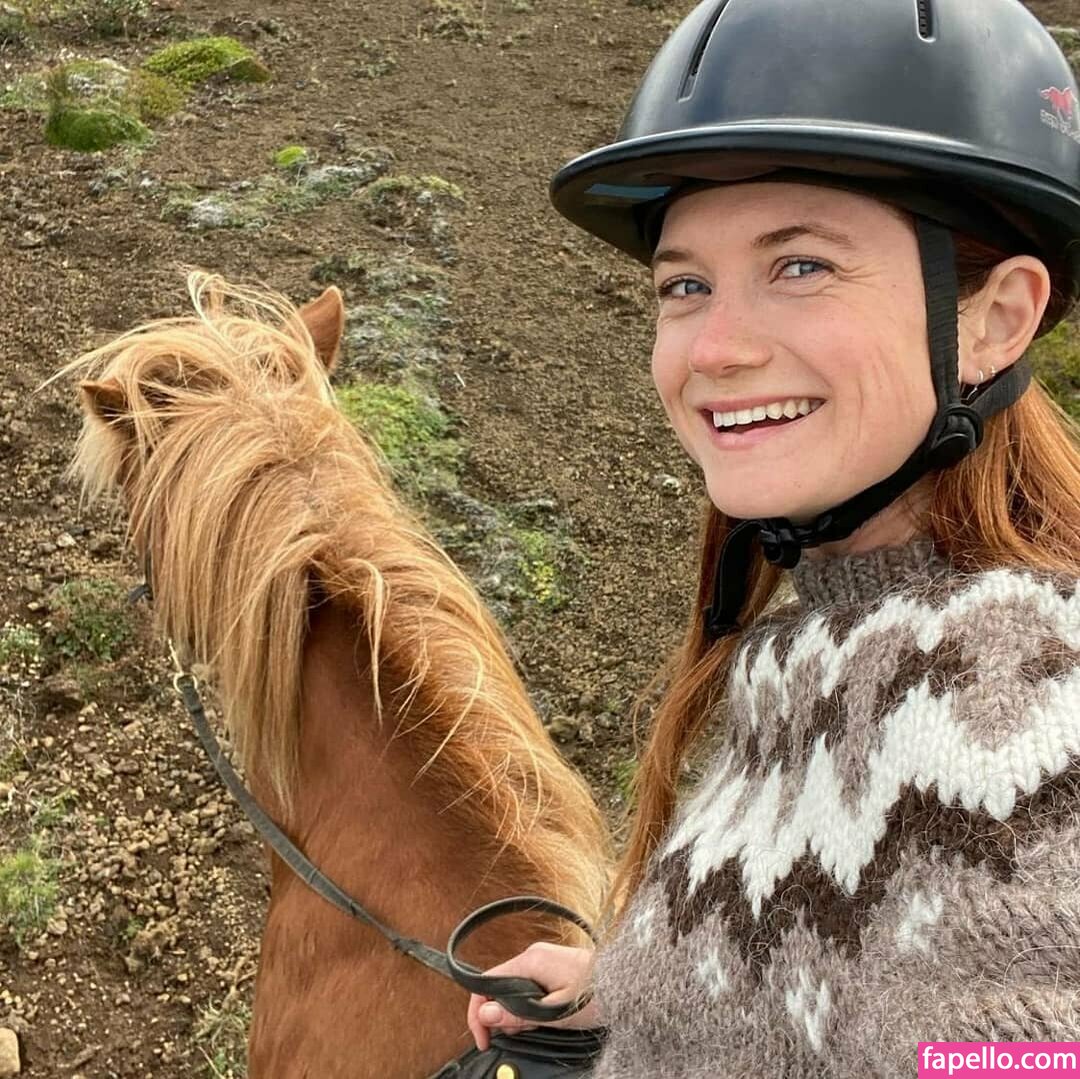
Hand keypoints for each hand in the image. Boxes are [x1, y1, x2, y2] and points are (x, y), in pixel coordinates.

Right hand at [466, 942, 599, 1050]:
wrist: (629, 984)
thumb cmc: (597, 996)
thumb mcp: (554, 1013)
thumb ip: (517, 1014)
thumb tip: (485, 1015)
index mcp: (530, 961)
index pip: (487, 982)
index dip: (479, 1012)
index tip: (485, 1038)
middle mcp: (534, 954)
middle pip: (500, 986)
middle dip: (503, 1015)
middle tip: (522, 1033)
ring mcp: (544, 958)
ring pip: (516, 987)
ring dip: (519, 1011)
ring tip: (542, 1025)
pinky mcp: (554, 965)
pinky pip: (531, 984)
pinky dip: (532, 1004)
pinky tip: (548, 1015)